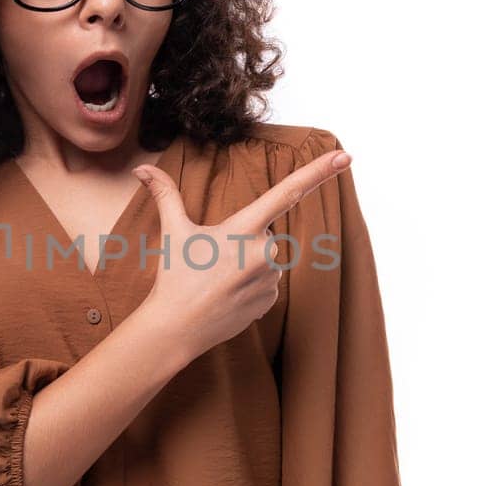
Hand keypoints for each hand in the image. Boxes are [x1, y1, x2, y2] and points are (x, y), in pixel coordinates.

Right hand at [131, 144, 351, 364]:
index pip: (288, 191)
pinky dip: (250, 285)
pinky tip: (227, 295)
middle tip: (213, 259)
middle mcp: (264, 251)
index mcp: (244, 228)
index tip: (345, 157)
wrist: (176, 328)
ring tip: (217, 280)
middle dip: (243, 240)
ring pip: (266, 259)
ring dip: (247, 264)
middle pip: (264, 233)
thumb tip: (140, 170)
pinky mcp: (271, 300)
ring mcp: (270, 278)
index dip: (319, 172)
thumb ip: (165, 195)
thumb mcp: (173, 232)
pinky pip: (266, 283)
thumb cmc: (174, 277)